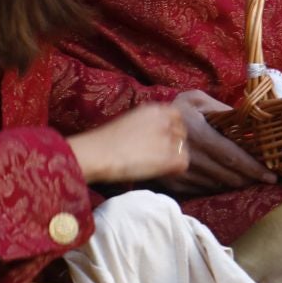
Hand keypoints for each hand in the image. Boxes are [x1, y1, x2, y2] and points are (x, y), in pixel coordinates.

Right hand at [67, 103, 188, 183]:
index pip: (177, 117)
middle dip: (173, 144)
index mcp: (156, 109)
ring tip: (154, 164)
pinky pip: (183, 164)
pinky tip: (160, 173)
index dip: (171, 130)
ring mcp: (170, 139)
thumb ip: (148, 124)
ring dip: (172, 157)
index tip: (162, 140)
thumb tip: (155, 136)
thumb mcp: (130, 121)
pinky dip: (174, 170)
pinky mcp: (170, 157)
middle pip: (181, 133)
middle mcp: (166, 121)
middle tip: (157, 155)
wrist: (97, 153)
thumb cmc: (105, 141)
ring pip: (182, 149)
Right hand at [157, 90, 276, 194]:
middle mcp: (188, 155)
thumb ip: (222, 110)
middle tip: (266, 178)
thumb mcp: (197, 100)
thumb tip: (247, 124)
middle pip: (227, 175)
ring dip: (235, 183)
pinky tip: (225, 178)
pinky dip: (218, 185)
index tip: (272, 175)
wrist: (141, 128)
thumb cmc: (176, 110)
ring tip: (249, 178)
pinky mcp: (174, 184)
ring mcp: (179, 173)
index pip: (232, 156)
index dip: (253, 168)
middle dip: (249, 178)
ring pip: (217, 185)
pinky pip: (203, 189)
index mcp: (197, 132)